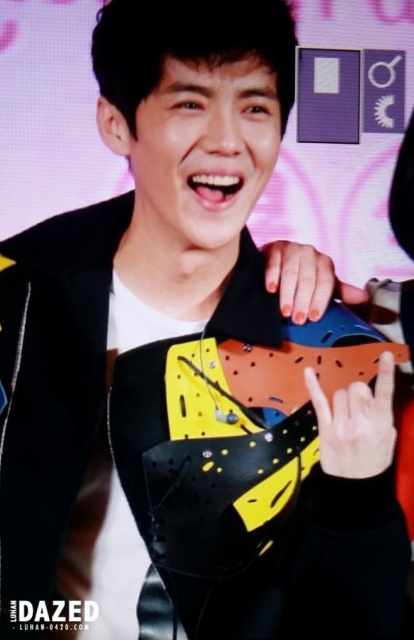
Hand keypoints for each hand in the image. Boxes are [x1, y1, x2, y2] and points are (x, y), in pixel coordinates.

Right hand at [262, 240, 367, 323]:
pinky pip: (274, 263)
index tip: (314, 318)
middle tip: (298, 319)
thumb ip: (341, 292)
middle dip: (303, 301)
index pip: (325, 282)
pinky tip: (271, 290)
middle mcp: (310, 253)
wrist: (279, 258)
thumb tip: (364, 297)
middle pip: (308, 279)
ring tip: (284, 311)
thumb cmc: (303, 275)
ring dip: (288, 294)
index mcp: (325, 263)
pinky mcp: (274, 249)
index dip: (320, 301)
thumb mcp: (323, 284)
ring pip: (291, 273)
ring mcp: (292, 249)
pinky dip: (272, 277)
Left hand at [303, 351, 395, 478]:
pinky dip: (312, 385)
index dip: (387, 372)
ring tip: (346, 417)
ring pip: (340, 393)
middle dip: (358, 394)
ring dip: (343, 400)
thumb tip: (372, 396)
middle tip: (359, 410)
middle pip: (357, 388)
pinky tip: (307, 371)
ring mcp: (342, 426)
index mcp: (382, 424)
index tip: (387, 355)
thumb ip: (382, 415)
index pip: (385, 392)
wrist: (355, 486)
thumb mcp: (388, 438)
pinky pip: (319, 402)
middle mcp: (362, 423)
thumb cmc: (374, 460)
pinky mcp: (325, 429)